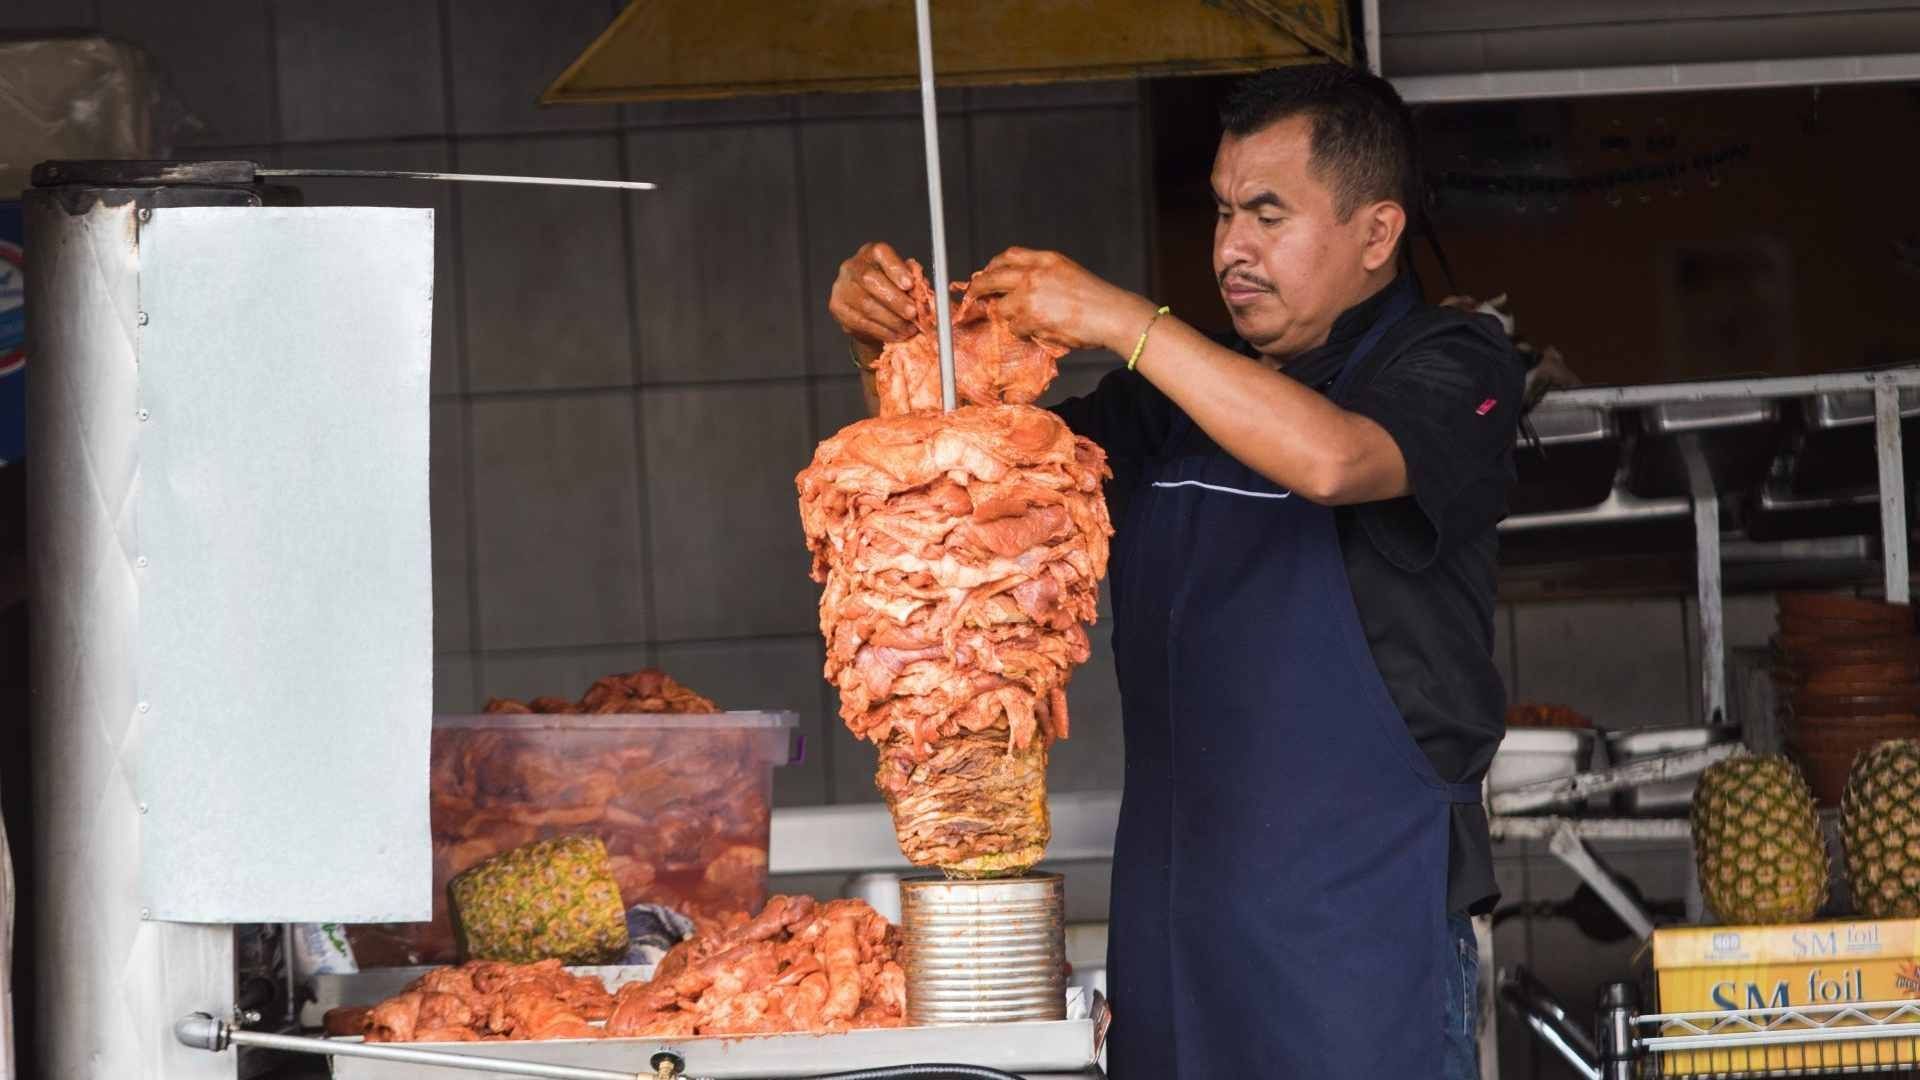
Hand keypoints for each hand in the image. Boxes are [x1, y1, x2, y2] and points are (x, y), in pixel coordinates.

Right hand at [828, 241, 921, 350]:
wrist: (867, 309)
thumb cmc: (890, 290)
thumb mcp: (904, 280)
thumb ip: (914, 283)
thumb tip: (924, 292)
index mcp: (872, 253)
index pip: (881, 253)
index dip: (896, 269)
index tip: (910, 284)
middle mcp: (853, 266)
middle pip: (870, 280)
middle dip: (895, 299)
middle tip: (912, 313)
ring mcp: (842, 287)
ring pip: (866, 305)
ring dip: (892, 320)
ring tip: (909, 328)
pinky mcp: (838, 308)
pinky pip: (861, 322)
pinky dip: (883, 331)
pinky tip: (897, 334)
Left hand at [968, 247, 1157, 354]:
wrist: (1111, 314)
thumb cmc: (1096, 299)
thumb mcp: (1067, 273)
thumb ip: (1043, 275)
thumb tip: (1019, 286)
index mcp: (1046, 259)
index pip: (1008, 256)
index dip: (993, 266)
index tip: (987, 273)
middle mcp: (1034, 273)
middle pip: (992, 277)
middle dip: (978, 287)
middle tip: (974, 295)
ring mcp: (1030, 294)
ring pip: (1003, 307)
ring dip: (1010, 317)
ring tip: (1028, 322)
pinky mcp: (1030, 316)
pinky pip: (1015, 327)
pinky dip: (1023, 332)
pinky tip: (1038, 331)